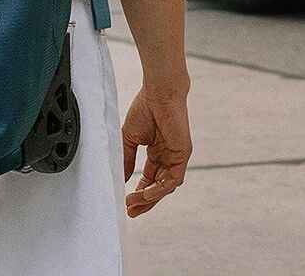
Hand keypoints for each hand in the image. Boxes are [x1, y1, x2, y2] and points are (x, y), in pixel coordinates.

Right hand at [122, 86, 191, 217]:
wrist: (158, 92)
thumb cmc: (144, 108)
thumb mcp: (130, 138)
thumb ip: (127, 159)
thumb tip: (121, 179)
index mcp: (156, 151)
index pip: (149, 179)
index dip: (139, 192)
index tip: (126, 202)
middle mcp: (167, 156)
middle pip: (157, 186)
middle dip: (144, 201)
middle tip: (131, 211)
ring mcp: (176, 156)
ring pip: (165, 186)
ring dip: (150, 197)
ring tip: (134, 202)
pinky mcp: (183, 154)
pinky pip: (173, 178)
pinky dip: (160, 188)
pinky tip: (146, 192)